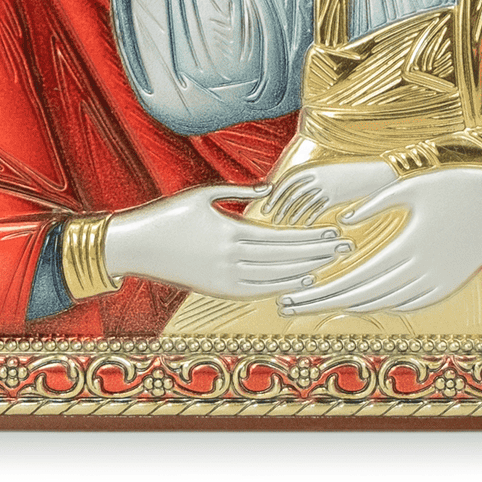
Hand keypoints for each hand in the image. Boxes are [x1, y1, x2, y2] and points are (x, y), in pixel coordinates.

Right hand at [103, 185, 353, 298]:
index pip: (282, 238)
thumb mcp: (204, 194)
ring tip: (327, 265)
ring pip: (274, 278)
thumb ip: (240, 192)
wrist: (137, 245)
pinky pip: (255, 291)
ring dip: (303, 271)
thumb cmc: (170, 213)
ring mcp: (224, 278)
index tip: (334, 234)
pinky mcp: (217, 290)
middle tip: (344, 249)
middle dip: (317, 254)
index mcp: (231, 232)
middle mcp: (231, 259)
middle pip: (285, 259)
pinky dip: (279, 287)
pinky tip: (298, 282)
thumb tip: (271, 191)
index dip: (311, 238)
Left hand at [266, 160, 397, 227]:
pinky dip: (308, 218)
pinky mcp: (336, 196)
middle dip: (278, 206)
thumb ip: (313, 180)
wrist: (377, 172)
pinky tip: (303, 227)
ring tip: (282, 225)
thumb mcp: (330, 172)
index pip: (287, 180)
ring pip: (303, 203)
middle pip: (292, 192)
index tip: (266, 205)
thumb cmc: (351, 173)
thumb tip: (295, 194)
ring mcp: (327, 186)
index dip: (275, 194)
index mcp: (313, 166)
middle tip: (269, 219)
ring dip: (291, 215)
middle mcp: (318, 175)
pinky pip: (318, 209)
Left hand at [276, 167, 481, 316]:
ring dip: (351, 304)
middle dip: (324, 303)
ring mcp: (436, 285)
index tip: (292, 297)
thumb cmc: (459, 187)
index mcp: (408, 248)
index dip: (321, 293)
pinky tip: (364, 300)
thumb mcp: (413, 187)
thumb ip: (377, 205)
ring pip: (384, 304)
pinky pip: (407, 303)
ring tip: (320, 301)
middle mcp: (421, 274)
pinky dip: (381, 303)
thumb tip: (346, 222)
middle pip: (363, 298)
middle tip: (289, 306)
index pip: (354, 281)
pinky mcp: (447, 287)